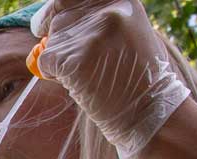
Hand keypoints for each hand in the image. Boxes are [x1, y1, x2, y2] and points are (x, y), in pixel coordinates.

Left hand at [32, 0, 192, 158]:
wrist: (150, 109)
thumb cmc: (139, 75)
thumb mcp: (128, 31)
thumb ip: (98, 20)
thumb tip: (55, 19)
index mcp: (122, 1)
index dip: (56, 9)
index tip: (46, 23)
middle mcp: (106, 13)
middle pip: (60, 19)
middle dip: (58, 39)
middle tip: (73, 59)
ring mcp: (90, 36)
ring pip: (52, 42)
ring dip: (61, 59)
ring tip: (89, 74)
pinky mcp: (74, 60)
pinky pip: (47, 62)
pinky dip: (55, 75)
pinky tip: (80, 83)